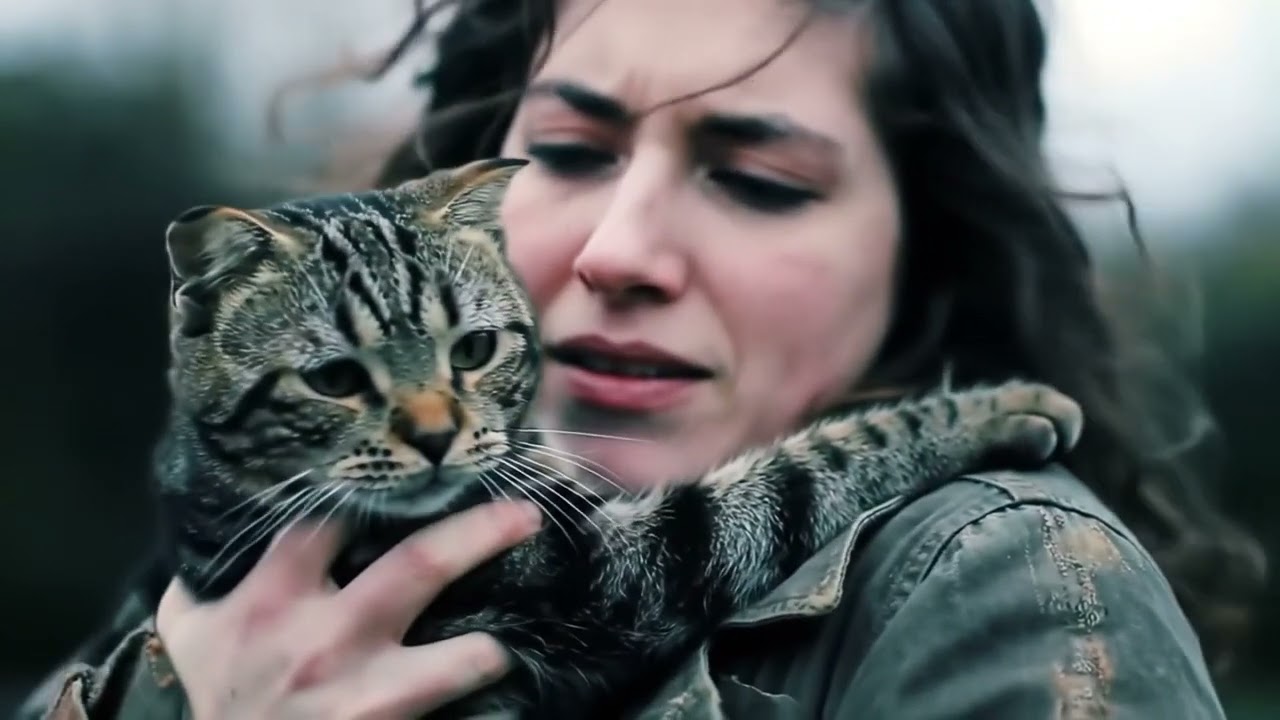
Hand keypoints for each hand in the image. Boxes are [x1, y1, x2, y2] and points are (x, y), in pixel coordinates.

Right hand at [156, 500, 542, 719]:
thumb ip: (202, 578)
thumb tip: (216, 529)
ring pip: (454, 660)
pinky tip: (511, 679)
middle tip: (527, 513)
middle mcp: (324, 638)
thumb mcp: (192, 632)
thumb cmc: (217, 699)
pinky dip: (478, 692)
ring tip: (532, 620)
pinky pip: (449, 709)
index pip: (333, 519)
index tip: (425, 472)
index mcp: (275, 596)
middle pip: (418, 564)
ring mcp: (360, 693)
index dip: (381, 489)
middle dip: (480, 533)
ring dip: (493, 645)